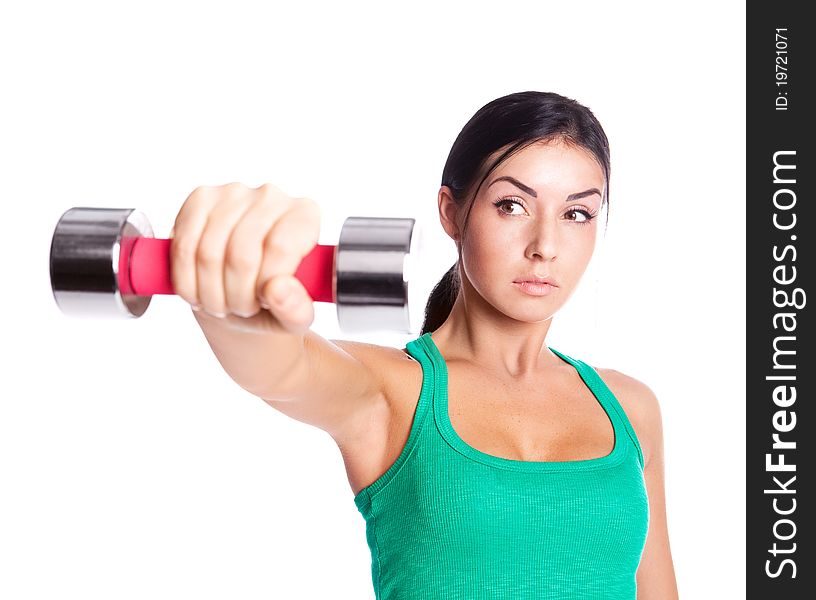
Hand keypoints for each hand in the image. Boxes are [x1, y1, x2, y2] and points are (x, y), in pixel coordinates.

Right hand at [169, 182, 320, 334]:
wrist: (239, 292)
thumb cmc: (273, 300)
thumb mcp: (293, 316)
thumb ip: (296, 311)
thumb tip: (277, 290)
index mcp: (305, 215)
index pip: (280, 248)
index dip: (266, 285)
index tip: (264, 301)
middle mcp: (271, 195)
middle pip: (242, 255)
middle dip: (236, 297)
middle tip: (241, 309)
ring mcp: (233, 193)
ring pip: (209, 254)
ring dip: (210, 294)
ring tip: (222, 303)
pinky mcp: (199, 199)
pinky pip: (184, 248)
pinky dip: (187, 282)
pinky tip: (199, 292)